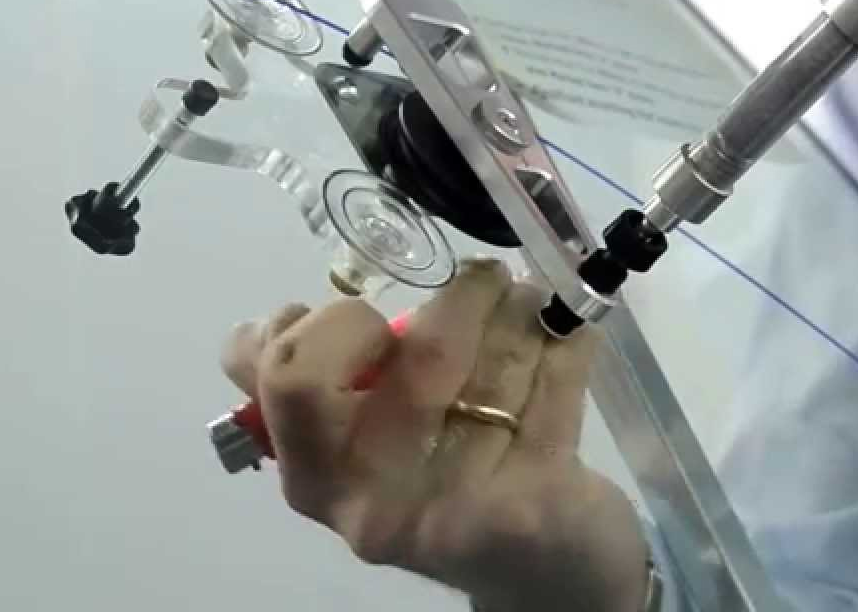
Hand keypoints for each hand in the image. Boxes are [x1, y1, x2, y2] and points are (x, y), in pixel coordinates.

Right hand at [220, 259, 648, 611]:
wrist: (539, 579)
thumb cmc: (440, 487)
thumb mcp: (365, 447)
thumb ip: (324, 384)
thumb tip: (287, 312)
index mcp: (319, 475)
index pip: (289, 372)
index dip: (330, 322)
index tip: (371, 318)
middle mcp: (375, 498)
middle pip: (424, 354)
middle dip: (463, 295)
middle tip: (483, 279)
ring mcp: (455, 505)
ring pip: (499, 362)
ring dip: (522, 309)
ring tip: (527, 300)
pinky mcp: (531, 502)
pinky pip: (557, 384)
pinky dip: (569, 342)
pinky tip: (570, 329)